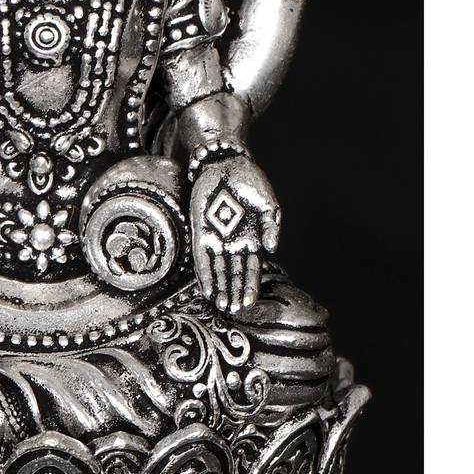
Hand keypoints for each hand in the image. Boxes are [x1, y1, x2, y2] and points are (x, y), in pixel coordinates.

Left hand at [190, 155, 281, 313]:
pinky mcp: (200, 232)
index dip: (249, 286)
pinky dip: (204, 274)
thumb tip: (272, 249)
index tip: (248, 303)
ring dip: (219, 288)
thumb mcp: (268, 203)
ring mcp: (217, 239)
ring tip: (220, 305)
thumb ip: (273, 226)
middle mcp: (233, 243)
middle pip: (233, 274)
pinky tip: (205, 288)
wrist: (225, 162)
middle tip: (232, 310)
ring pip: (218, 270)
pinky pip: (202, 258)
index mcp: (251, 238)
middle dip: (233, 292)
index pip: (251, 268)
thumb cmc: (250, 181)